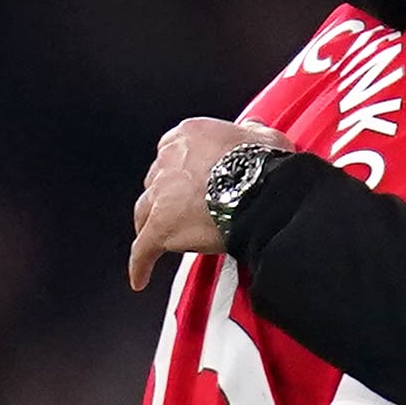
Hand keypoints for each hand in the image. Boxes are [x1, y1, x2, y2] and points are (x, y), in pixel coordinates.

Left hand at [129, 118, 292, 290]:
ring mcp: (161, 194)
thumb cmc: (265, 165)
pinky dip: (141, 264)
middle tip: (183, 212)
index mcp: (189, 137)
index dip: (183, 171)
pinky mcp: (160, 226)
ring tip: (158, 241)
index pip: (174, 153)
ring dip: (150, 225)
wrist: (262, 191)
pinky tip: (140, 277)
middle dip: (168, 198)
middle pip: (158, 183)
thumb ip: (252, 132)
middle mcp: (168, 161)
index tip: (193, 182)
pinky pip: (143, 250)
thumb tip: (252, 127)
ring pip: (145, 212)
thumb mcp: (265, 136)